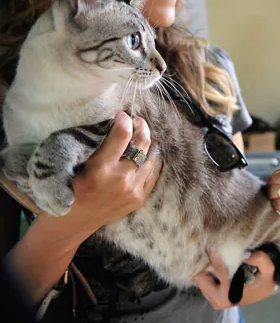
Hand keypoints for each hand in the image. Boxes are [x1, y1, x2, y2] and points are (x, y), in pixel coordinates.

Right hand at [66, 111, 161, 231]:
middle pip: (142, 144)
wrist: (75, 220)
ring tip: (141, 136)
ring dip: (147, 144)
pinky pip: (153, 174)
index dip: (124, 119)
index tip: (122, 115)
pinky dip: (151, 161)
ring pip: (150, 158)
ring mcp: (133, 190)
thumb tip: (117, 122)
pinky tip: (147, 154)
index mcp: (101, 168)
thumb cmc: (72, 187)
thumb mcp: (79, 163)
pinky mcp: (139, 199)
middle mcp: (121, 179)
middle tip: (137, 121)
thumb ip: (99, 145)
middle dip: (141, 127)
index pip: (122, 134)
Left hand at [193, 251, 275, 309]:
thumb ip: (260, 259)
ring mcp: (213, 299)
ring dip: (204, 266)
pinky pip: (201, 281)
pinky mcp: (211, 297)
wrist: (262, 291)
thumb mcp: (268, 269)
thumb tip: (244, 253)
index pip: (219, 270)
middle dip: (204, 263)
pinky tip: (211, 262)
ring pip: (198, 279)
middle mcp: (218, 299)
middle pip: (200, 277)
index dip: (215, 254)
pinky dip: (205, 271)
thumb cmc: (264, 280)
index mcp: (230, 293)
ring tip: (210, 254)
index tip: (212, 242)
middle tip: (208, 247)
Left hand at [267, 162, 279, 231]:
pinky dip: (276, 205)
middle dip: (271, 182)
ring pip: (274, 190)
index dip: (278, 173)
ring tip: (273, 196)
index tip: (276, 178)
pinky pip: (278, 204)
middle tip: (271, 187)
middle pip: (277, 177)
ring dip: (271, 194)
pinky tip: (278, 205)